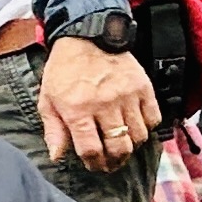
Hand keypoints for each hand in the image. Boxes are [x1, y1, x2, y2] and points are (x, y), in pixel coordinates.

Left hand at [38, 36, 160, 172]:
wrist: (86, 36)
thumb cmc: (64, 70)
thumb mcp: (47, 99)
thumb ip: (53, 130)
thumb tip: (57, 156)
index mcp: (78, 110)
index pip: (91, 150)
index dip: (94, 163)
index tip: (94, 164)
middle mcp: (104, 105)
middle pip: (119, 147)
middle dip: (114, 162)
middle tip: (111, 163)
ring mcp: (127, 96)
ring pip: (138, 136)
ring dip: (131, 147)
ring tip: (122, 145)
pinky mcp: (143, 87)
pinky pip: (153, 118)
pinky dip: (147, 127)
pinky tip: (136, 126)